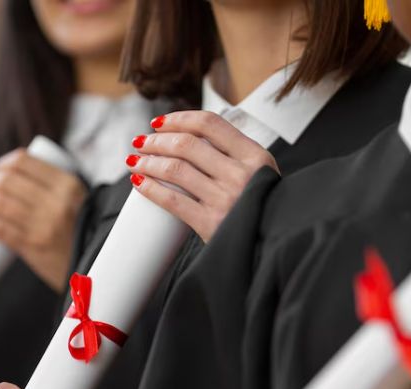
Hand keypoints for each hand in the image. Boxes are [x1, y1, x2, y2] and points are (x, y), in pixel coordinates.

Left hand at [0, 148, 85, 290]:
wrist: (94, 269)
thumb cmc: (83, 233)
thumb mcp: (80, 202)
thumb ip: (57, 188)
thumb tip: (19, 174)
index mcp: (68, 185)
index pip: (24, 162)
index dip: (4, 164)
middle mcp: (56, 202)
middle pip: (7, 180)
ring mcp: (43, 224)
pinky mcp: (32, 246)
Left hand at [126, 112, 278, 242]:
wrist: (275, 246)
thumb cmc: (264, 209)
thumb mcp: (262, 176)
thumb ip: (236, 157)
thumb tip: (192, 138)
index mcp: (255, 157)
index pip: (210, 124)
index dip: (179, 119)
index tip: (160, 123)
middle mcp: (241, 175)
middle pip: (186, 144)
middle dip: (156, 141)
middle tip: (141, 142)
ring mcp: (226, 199)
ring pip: (175, 169)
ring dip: (148, 161)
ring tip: (134, 161)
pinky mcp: (211, 224)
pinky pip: (173, 201)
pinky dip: (150, 188)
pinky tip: (139, 182)